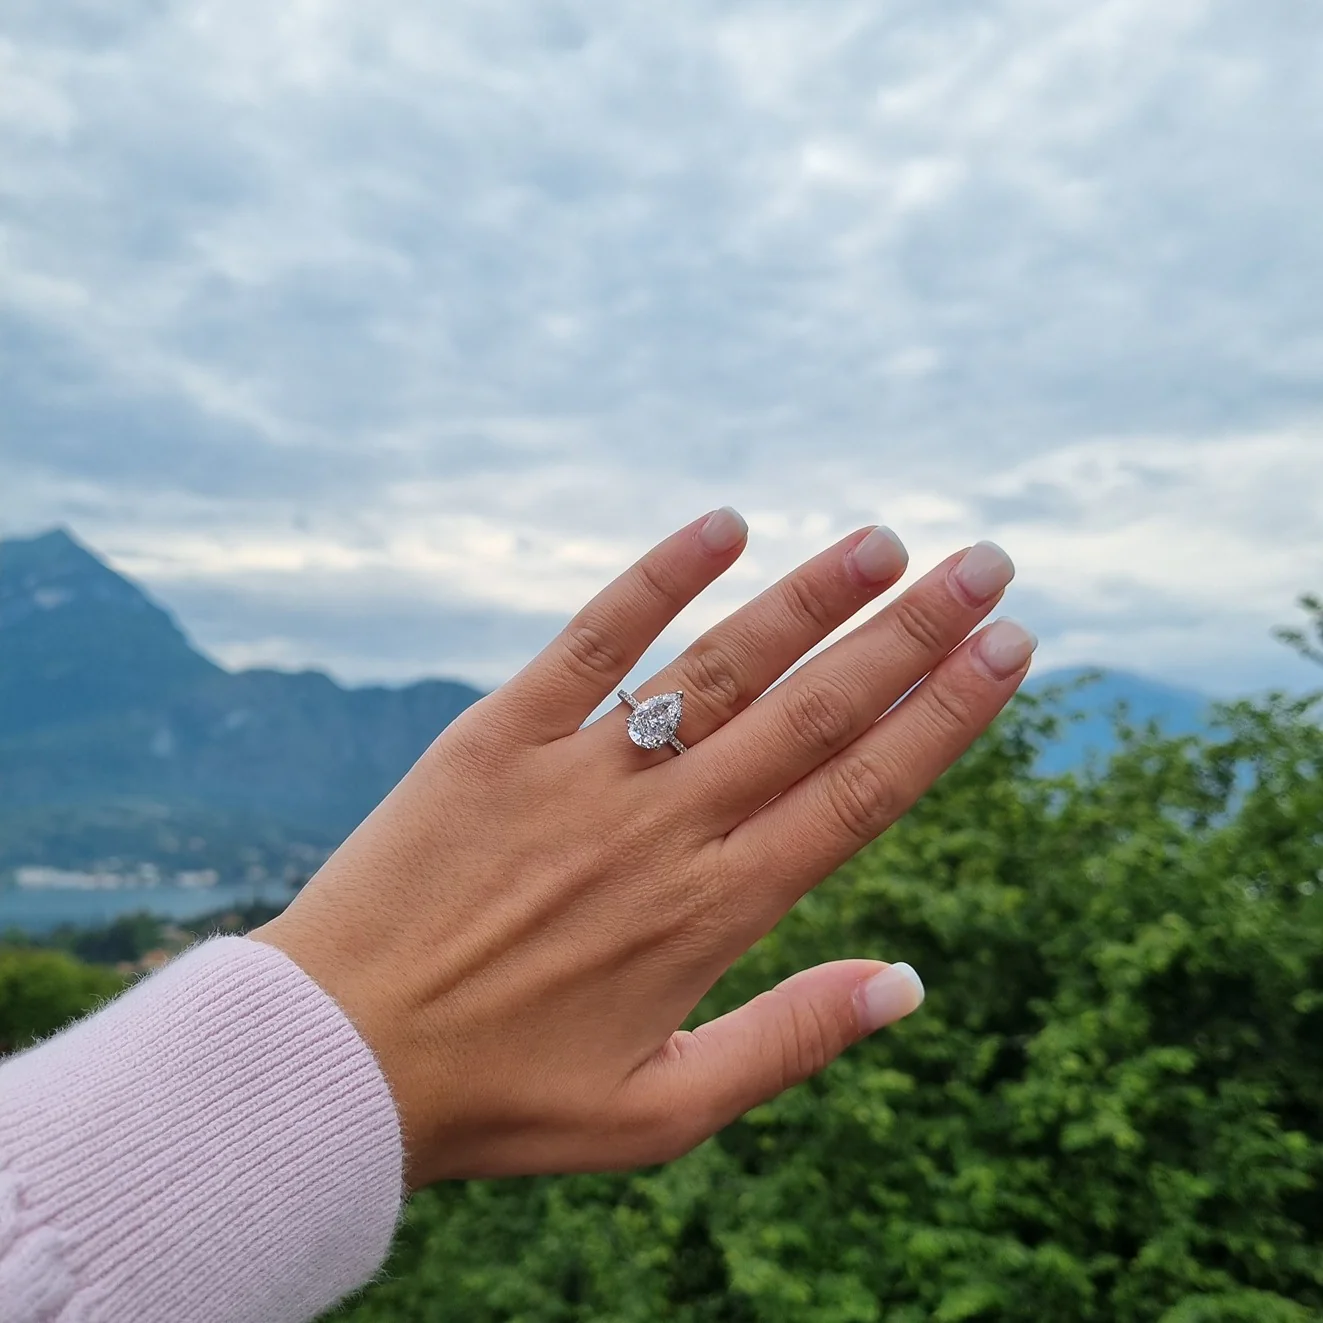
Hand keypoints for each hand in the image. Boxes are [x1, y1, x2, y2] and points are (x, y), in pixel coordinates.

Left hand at [250, 509, 1034, 1188]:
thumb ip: (789, 1041)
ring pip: (719, 666)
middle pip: (812, 712)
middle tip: (989, 566)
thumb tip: (909, 984)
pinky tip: (723, 525)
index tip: (1009, 651)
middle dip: (912, 635)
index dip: (943, 717)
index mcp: (713, 911)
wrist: (332, 1060)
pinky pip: (588, 641)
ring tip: (886, 544)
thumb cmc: (503, 1096)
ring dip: (809, 598)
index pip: (858, 792)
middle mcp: (662, 825)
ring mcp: (579, 771)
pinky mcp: (497, 735)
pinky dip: (655, 577)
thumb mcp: (661, 1112)